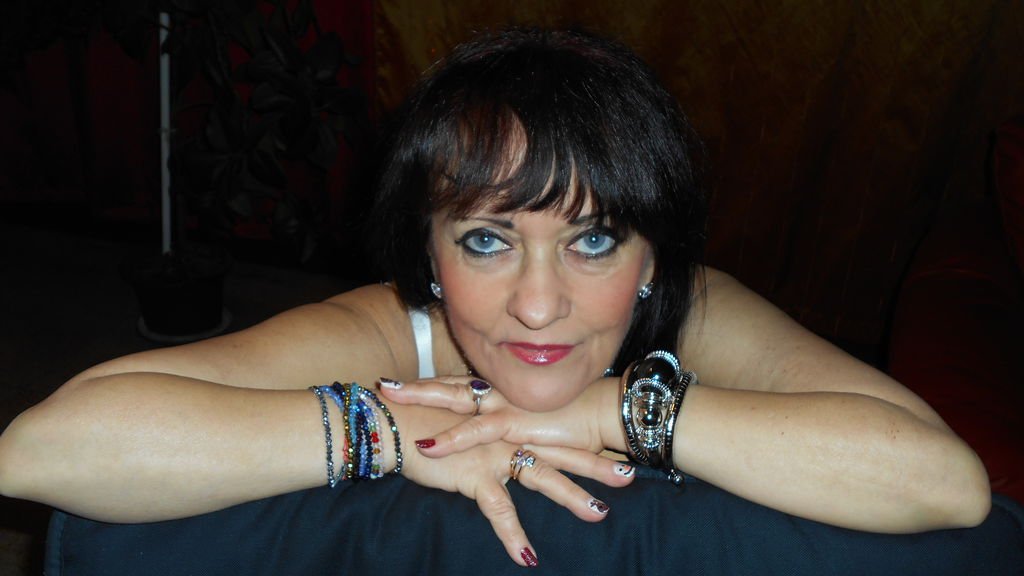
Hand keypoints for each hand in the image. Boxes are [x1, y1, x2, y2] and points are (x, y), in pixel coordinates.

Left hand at [379, 375, 625, 456]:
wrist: (605, 412)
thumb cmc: (575, 415)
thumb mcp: (537, 416)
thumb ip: (514, 419)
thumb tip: (501, 427)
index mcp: (503, 388)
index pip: (459, 384)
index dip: (431, 384)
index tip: (405, 384)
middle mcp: (499, 391)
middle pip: (448, 385)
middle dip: (416, 386)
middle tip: (385, 385)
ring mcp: (504, 404)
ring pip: (453, 400)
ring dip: (420, 399)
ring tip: (391, 398)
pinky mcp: (514, 423)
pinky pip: (476, 431)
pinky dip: (451, 439)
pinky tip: (428, 446)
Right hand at [380, 377, 634, 567]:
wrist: (394, 420)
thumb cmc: (426, 420)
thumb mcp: (465, 421)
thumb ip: (488, 430)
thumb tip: (505, 441)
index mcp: (510, 422)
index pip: (554, 433)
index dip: (585, 442)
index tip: (617, 450)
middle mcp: (509, 435)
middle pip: (560, 451)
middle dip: (596, 465)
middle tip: (629, 476)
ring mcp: (494, 453)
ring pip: (542, 477)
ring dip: (572, 496)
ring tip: (599, 513)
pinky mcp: (474, 474)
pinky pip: (499, 510)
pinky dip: (512, 535)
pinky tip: (527, 556)